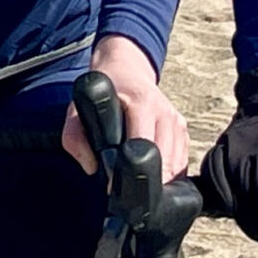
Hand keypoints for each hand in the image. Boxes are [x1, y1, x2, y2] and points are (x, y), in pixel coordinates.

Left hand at [62, 36, 187, 178]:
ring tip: (138, 179)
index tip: (116, 185)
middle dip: (146, 181)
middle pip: (164, 163)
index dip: (130, 170)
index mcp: (142, 103)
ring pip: (175, 166)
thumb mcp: (78, 107)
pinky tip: (151, 171)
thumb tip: (91, 167)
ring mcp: (177, 121)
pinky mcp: (183, 129)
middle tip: (126, 189)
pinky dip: (168, 173)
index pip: (144, 147)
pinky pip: (181, 162)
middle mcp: (164, 112)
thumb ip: (74, 136)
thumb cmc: (104, 91)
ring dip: (158, 179)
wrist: (127, 68)